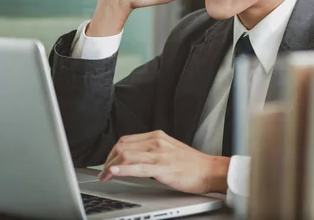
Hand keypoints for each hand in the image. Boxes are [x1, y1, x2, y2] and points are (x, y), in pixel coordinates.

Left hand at [97, 130, 229, 193]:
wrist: (210, 170)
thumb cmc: (192, 164)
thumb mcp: (169, 149)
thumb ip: (152, 150)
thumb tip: (135, 158)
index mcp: (156, 136)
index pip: (126, 140)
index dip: (112, 152)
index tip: (108, 162)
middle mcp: (156, 142)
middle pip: (122, 146)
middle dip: (108, 160)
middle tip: (103, 173)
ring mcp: (159, 154)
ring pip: (126, 155)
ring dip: (111, 167)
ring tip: (104, 176)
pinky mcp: (162, 168)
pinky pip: (137, 167)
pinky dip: (122, 170)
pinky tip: (113, 172)